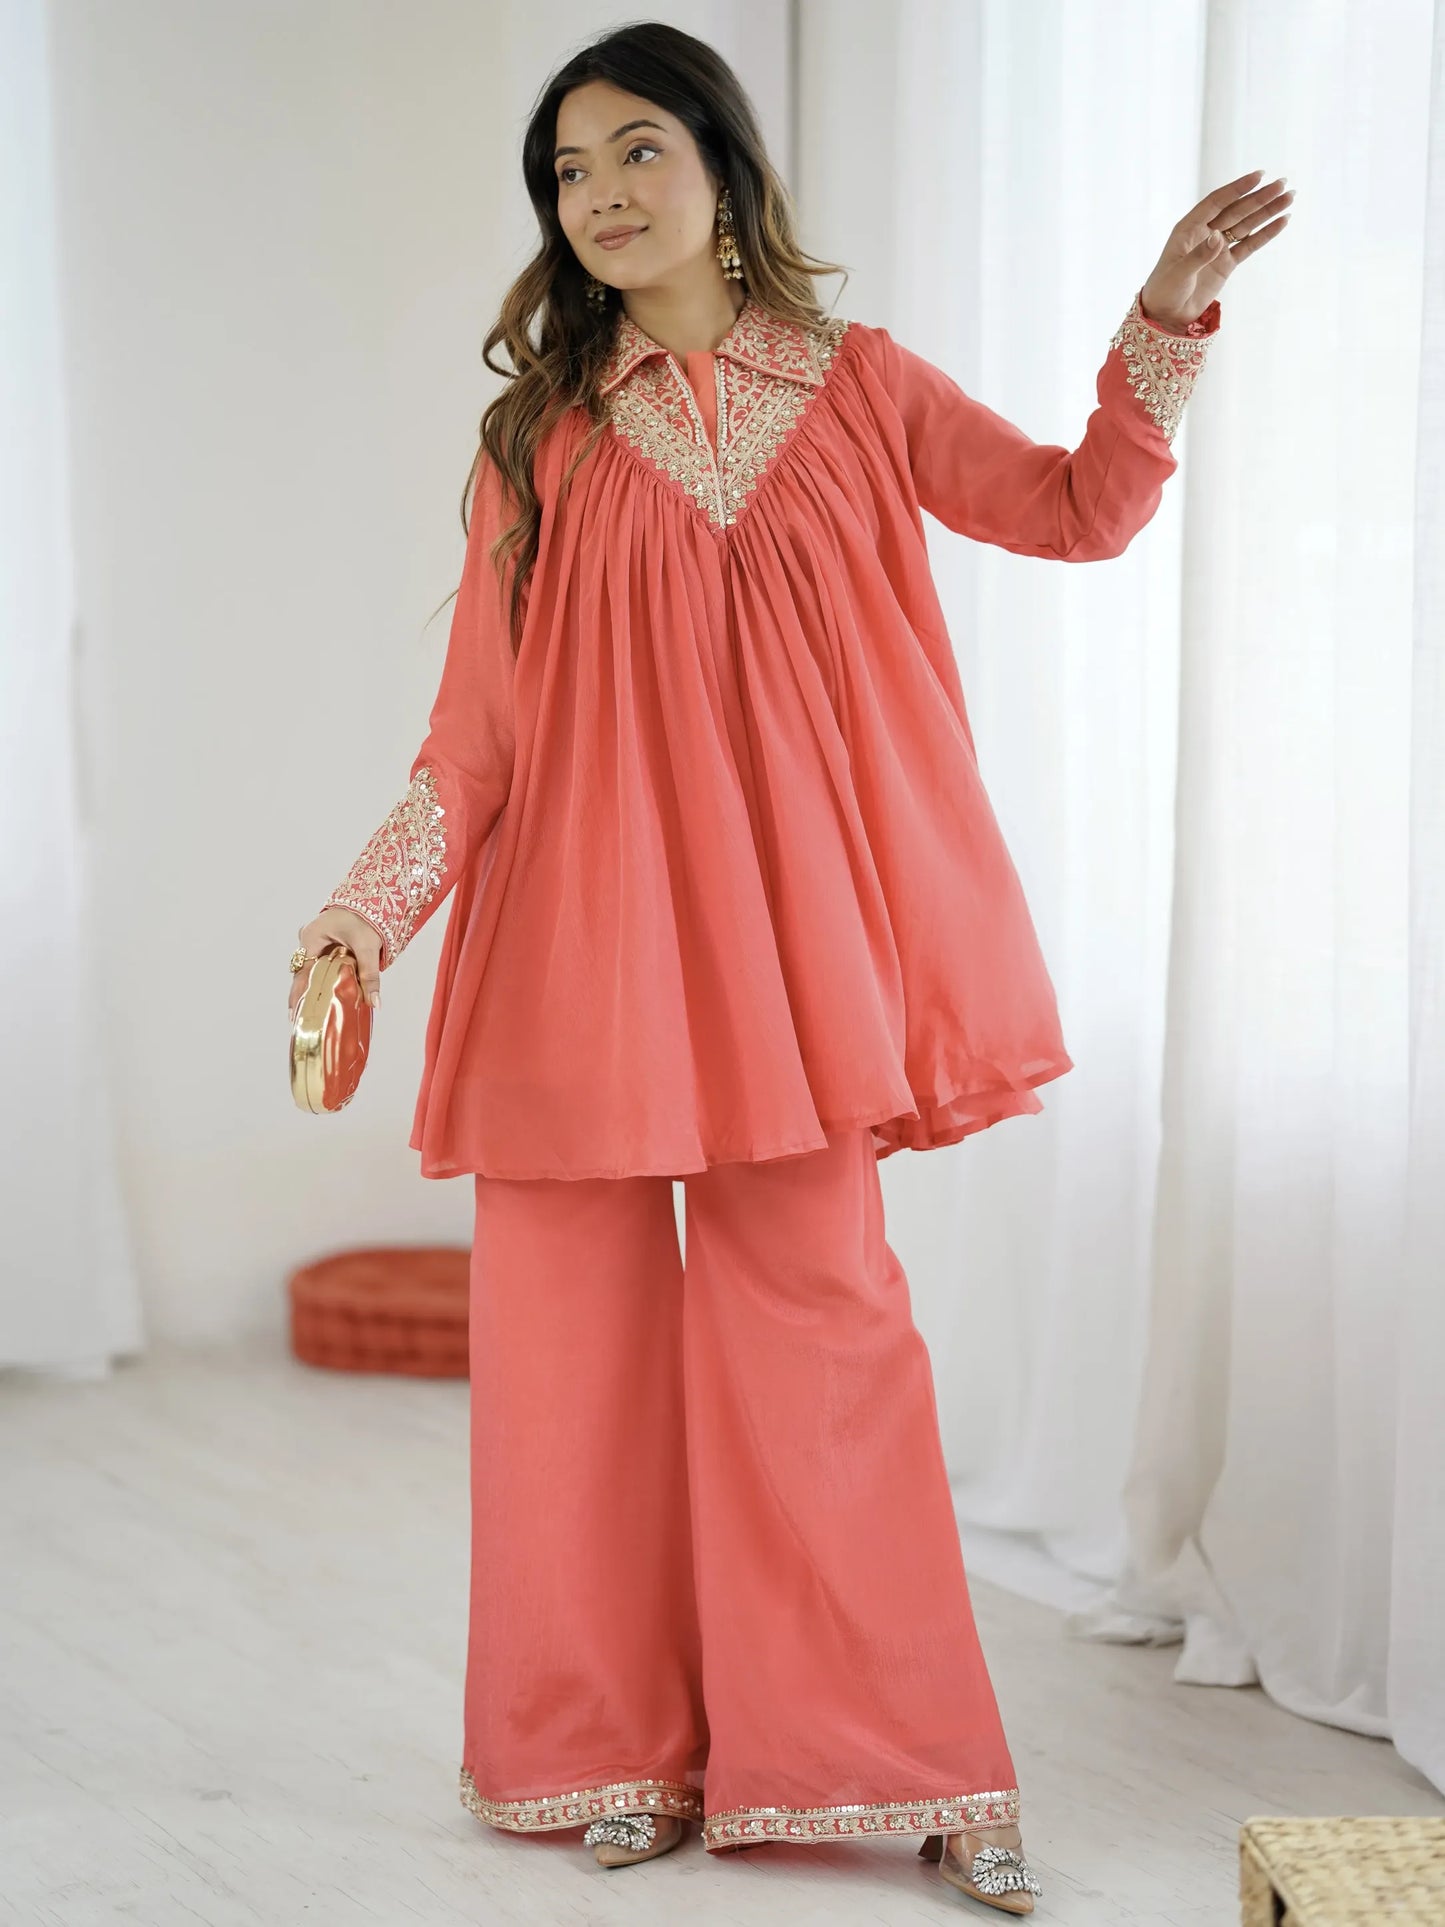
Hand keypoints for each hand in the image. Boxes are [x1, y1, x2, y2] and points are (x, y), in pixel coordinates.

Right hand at [288, 906, 384, 1020]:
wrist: (374, 896)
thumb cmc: (365, 915)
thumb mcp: (367, 947)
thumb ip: (369, 976)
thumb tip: (374, 1002)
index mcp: (311, 939)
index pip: (301, 973)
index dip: (298, 995)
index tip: (294, 1014)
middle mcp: (310, 941)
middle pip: (306, 973)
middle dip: (307, 995)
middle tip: (307, 1018)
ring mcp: (318, 942)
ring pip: (315, 970)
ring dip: (318, 987)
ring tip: (318, 1011)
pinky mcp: (329, 944)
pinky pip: (324, 965)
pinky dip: (328, 978)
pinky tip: (334, 993)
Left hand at [1139, 168, 1294, 329]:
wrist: (1166, 315)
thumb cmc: (1165, 291)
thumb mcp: (1179, 273)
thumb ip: (1199, 255)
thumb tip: (1218, 237)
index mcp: (1189, 228)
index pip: (1217, 202)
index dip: (1238, 189)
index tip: (1259, 176)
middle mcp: (1205, 233)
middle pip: (1237, 210)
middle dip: (1260, 197)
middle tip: (1283, 184)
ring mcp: (1218, 248)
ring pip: (1247, 225)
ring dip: (1267, 211)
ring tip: (1289, 197)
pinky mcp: (1226, 263)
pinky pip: (1249, 245)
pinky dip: (1265, 234)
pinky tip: (1282, 221)